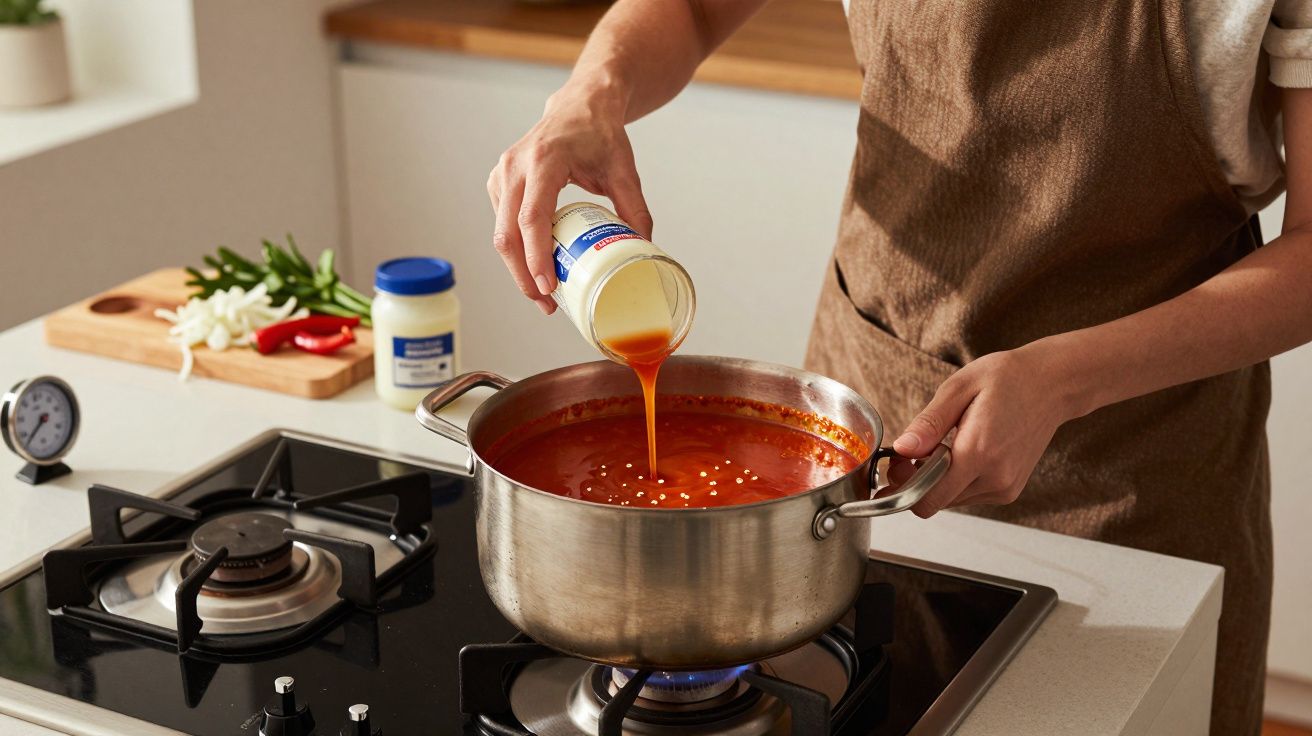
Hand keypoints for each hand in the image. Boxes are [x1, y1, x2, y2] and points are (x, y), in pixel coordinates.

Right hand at [487, 83, 653, 314]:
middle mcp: (515, 166)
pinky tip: (535, 266)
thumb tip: (644, 249)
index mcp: (545, 160)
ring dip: (517, 267)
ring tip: (543, 293)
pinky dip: (515, 249)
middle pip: (507, 233)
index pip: (532, 218)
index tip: (547, 287)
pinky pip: (501, 223)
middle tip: (546, 303)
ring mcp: (502, 173)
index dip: (536, 257)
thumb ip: (636, 209)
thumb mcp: (625, 169)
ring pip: (500, 232)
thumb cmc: (600, 133)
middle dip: (523, 275)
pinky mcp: (499, 182)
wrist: (580, 104)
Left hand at [886, 343, 1080, 517]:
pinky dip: (956, 479)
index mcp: (979, 452)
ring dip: (937, 480)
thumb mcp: (959, 388)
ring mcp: (1005, 488)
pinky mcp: (1009, 490)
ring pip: (950, 500)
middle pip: (935, 501)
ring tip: (945, 444)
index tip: (897, 463)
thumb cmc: (1007, 379)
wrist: (1052, 385)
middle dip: (917, 480)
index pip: (927, 498)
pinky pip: (968, 494)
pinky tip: (963, 451)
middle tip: (916, 448)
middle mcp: (995, 478)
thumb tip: (902, 449)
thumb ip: (928, 423)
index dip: (903, 485)